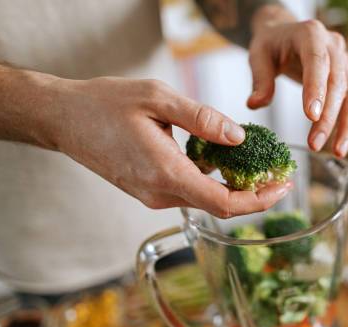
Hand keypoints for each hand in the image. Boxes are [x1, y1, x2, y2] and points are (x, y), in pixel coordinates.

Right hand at [37, 76, 291, 216]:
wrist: (63, 119)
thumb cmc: (105, 104)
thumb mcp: (157, 98)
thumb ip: (202, 118)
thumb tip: (239, 137)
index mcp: (165, 173)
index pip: (224, 203)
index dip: (259, 200)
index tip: (283, 186)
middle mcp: (160, 194)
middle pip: (220, 206)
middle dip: (254, 194)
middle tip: (279, 173)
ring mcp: (152, 196)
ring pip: (205, 200)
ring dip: (234, 187)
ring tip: (258, 163)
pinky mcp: (149, 191)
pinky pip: (189, 192)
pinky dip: (212, 181)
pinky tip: (223, 159)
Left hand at [246, 7, 347, 157]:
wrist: (284, 31)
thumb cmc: (270, 44)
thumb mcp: (258, 55)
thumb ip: (260, 80)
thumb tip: (255, 105)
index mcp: (311, 34)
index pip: (317, 63)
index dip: (316, 90)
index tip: (311, 117)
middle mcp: (334, 45)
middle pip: (337, 85)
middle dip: (328, 118)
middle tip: (315, 145)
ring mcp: (344, 61)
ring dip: (347, 125)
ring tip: (338, 151)